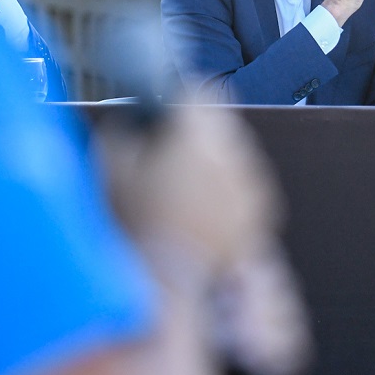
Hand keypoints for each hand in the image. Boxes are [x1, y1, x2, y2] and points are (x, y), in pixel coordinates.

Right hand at [96, 104, 312, 374]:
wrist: (165, 283)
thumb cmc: (137, 225)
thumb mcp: (114, 167)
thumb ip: (125, 130)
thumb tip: (134, 118)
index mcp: (200, 138)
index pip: (201, 90)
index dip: (179, 99)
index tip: (167, 113)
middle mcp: (235, 157)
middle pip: (220, 125)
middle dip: (197, 136)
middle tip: (166, 159)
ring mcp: (252, 187)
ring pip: (235, 157)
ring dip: (213, 166)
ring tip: (181, 194)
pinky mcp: (260, 214)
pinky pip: (244, 189)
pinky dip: (226, 196)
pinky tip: (199, 215)